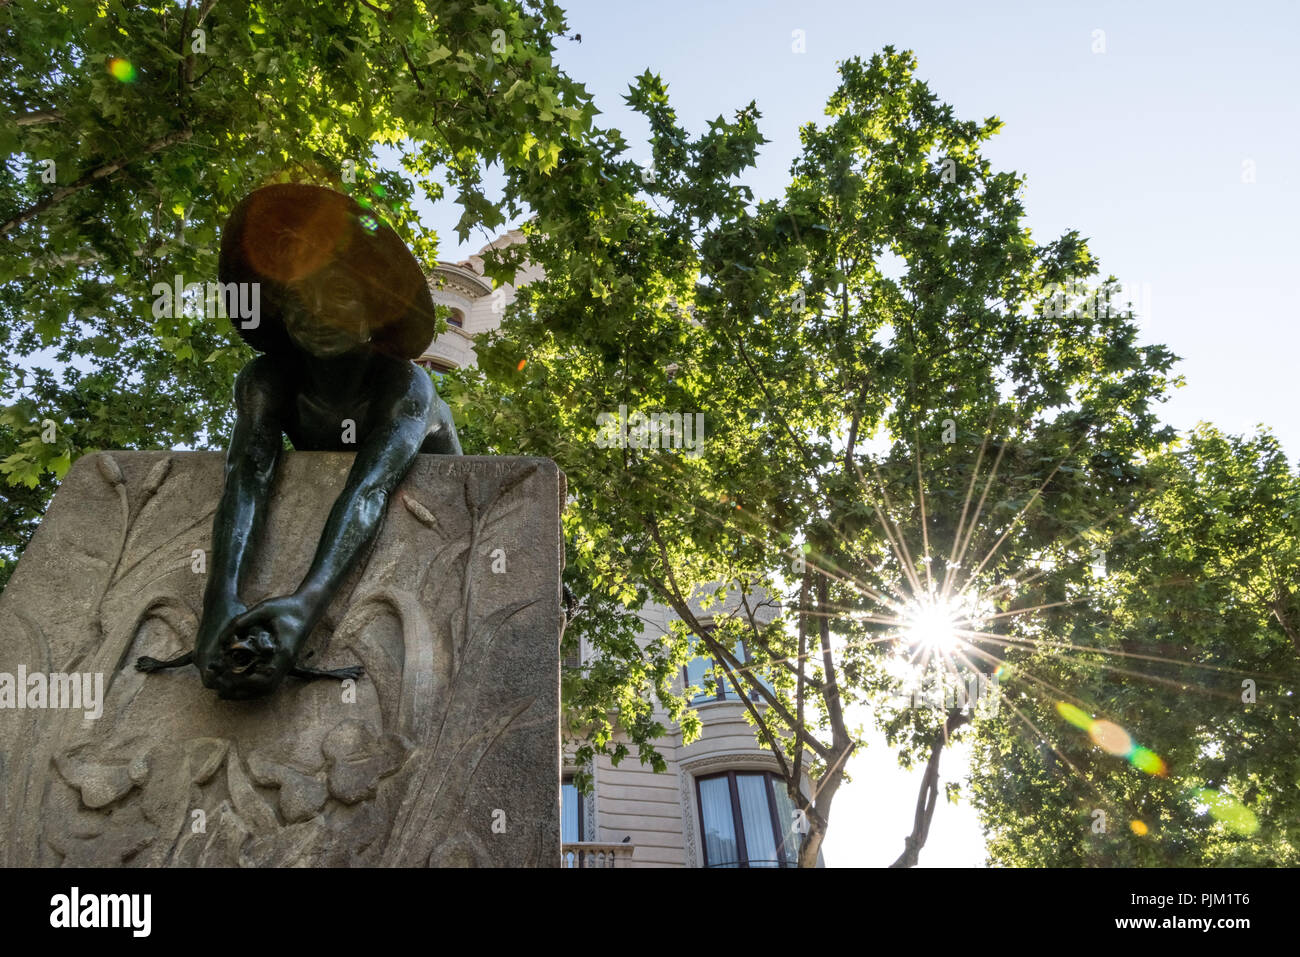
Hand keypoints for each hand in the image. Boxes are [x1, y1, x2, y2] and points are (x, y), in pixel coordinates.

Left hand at [201, 595, 318, 698]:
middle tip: (221, 688)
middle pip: (266, 688)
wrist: (308, 608)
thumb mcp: (264, 609)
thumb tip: (222, 638)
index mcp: (283, 651)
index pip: (265, 677)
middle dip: (243, 691)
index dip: (244, 682)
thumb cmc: (287, 606)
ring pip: (268, 688)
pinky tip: (240, 683)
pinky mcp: (284, 662)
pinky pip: (270, 682)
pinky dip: (254, 687)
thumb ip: (242, 621)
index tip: (226, 676)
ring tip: (227, 690)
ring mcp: (287, 664)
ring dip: (248, 692)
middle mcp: (286, 662)